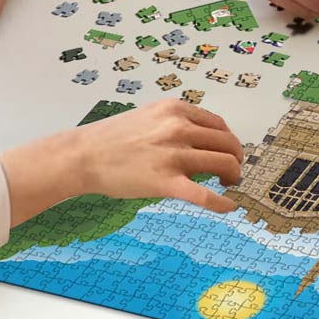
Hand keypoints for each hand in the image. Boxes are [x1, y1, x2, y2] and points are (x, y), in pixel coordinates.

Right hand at [2, 98, 244, 224]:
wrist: (83, 155)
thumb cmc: (112, 138)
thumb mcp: (150, 116)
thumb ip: (176, 123)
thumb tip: (202, 139)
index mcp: (176, 110)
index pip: (219, 125)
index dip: (228, 141)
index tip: (227, 153)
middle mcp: (179, 128)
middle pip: (228, 143)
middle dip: (236, 159)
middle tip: (232, 172)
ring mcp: (174, 154)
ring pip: (224, 163)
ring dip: (233, 176)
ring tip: (228, 185)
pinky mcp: (166, 182)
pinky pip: (204, 195)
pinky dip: (222, 203)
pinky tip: (229, 208)